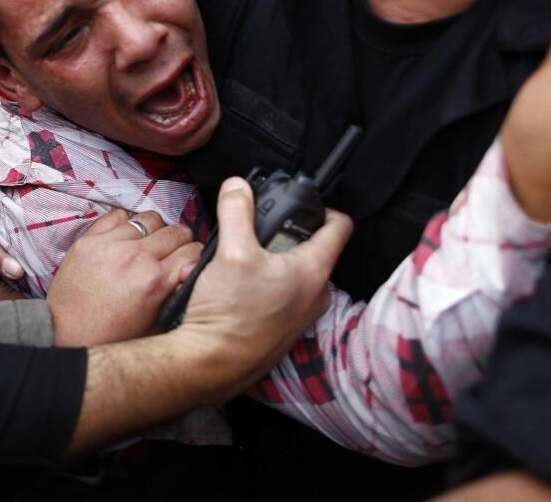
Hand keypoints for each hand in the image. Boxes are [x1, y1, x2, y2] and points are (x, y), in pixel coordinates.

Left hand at [46, 209, 201, 346]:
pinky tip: (125, 240)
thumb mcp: (155, 326)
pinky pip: (118, 215)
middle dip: (180, 244)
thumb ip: (177, 296)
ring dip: (155, 232)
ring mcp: (109, 245)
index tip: (189, 265)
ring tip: (148, 247)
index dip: (195, 259)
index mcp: (155, 281)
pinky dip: (127, 224)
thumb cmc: (110, 337)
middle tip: (172, 257)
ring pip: (150, 218)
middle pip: (177, 231)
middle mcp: (135, 257)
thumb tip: (193, 273)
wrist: (64, 335)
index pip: (193, 251)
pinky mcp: (88, 239)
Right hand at [173, 178, 350, 400]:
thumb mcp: (230, 251)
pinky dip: (262, 283)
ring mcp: (301, 314)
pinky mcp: (283, 328)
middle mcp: (316, 294)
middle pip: (310, 246)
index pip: (339, 225)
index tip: (298, 201)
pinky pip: (280, 293)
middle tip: (254, 231)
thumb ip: (236, 211)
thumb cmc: (229, 315)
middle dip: (282, 234)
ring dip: (268, 259)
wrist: (211, 365)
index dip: (322, 206)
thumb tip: (238, 186)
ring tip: (238, 259)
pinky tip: (235, 286)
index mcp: (314, 271)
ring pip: (292, 270)